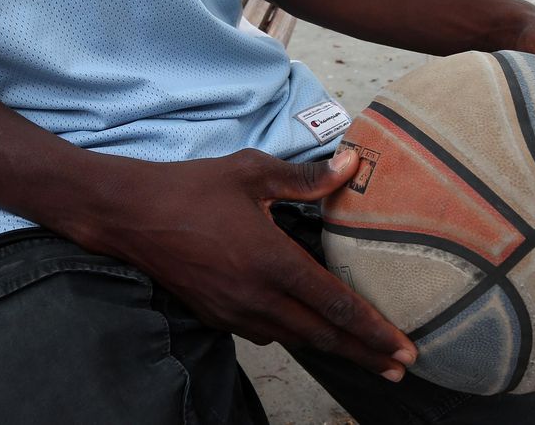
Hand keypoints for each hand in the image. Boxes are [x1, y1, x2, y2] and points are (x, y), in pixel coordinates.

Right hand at [64, 148, 418, 380]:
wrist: (128, 215)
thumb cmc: (191, 187)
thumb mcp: (251, 171)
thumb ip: (305, 177)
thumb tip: (352, 165)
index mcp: (273, 262)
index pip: (336, 306)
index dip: (375, 331)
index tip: (406, 350)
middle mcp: (257, 297)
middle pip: (323, 335)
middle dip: (365, 354)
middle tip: (401, 369)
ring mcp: (234, 312)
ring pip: (295, 338)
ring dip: (332, 348)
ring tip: (365, 355)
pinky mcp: (215, 315)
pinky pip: (265, 332)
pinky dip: (294, 335)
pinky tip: (306, 330)